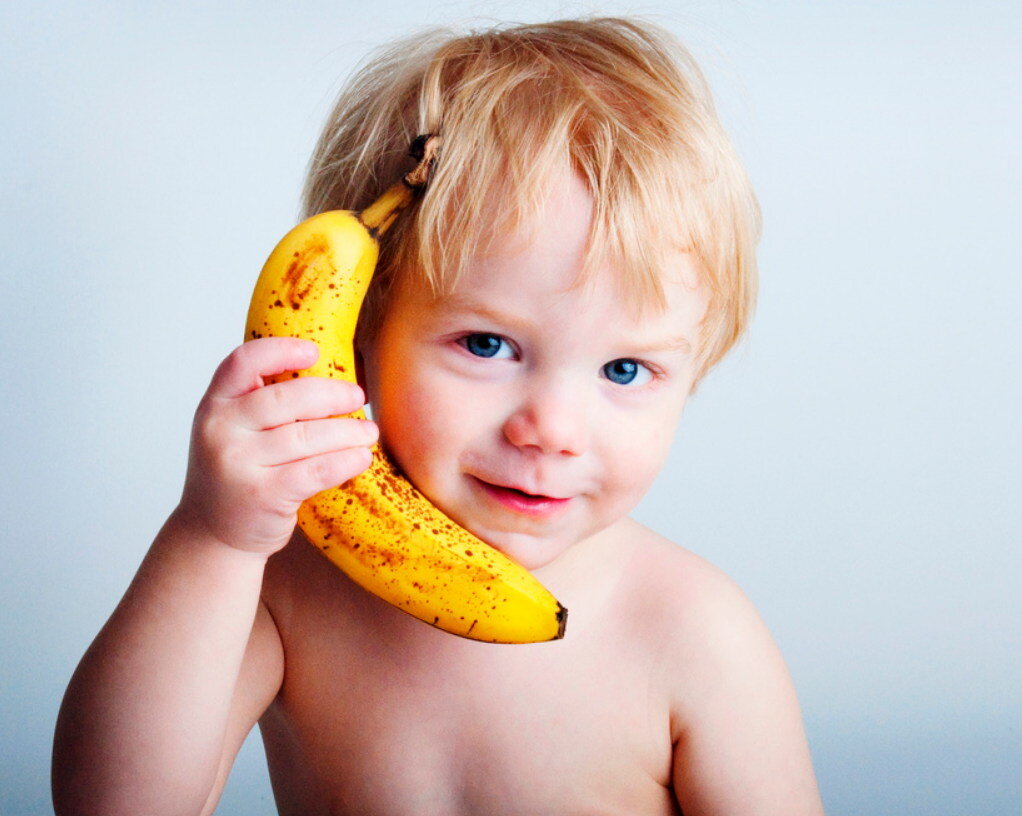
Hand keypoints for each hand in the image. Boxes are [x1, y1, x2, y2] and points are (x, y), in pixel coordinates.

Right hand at [177, 337, 377, 554]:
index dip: (281, 350)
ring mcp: (239, 464)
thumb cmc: (237, 474)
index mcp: (215, 404)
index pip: (243, 362)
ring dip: (348, 430)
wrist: (212, 534)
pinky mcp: (264, 495)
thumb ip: (261, 402)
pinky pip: (316, 470)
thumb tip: (329, 376)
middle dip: (332, 394)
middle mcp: (221, 430)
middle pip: (287, 398)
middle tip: (357, 397)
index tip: (314, 352)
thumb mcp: (232, 430)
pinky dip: (345, 461)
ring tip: (368, 431)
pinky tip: (361, 457)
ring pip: (307, 436)